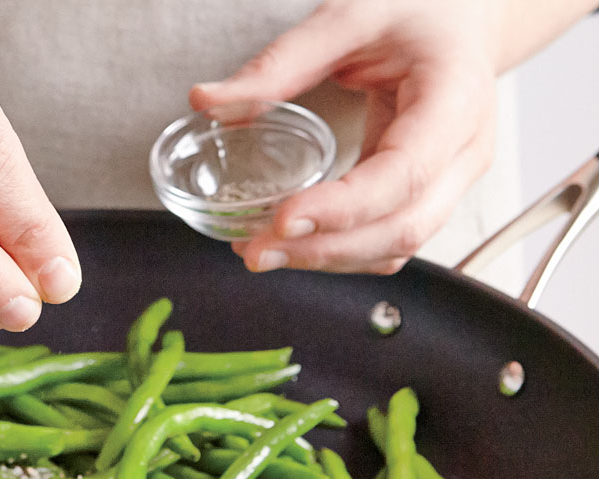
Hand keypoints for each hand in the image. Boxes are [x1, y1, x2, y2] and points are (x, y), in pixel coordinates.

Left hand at [190, 0, 506, 275]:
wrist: (464, 20)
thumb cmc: (416, 11)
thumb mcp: (349, 15)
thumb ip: (280, 63)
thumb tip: (207, 101)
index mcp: (456, 101)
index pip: (402, 175)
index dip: (342, 208)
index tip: (281, 219)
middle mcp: (464, 153)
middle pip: (401, 229)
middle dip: (324, 250)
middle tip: (256, 252)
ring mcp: (451, 183)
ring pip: (393, 248)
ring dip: (325, 261)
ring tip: (262, 253)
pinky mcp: (427, 199)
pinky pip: (385, 243)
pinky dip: (338, 254)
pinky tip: (291, 246)